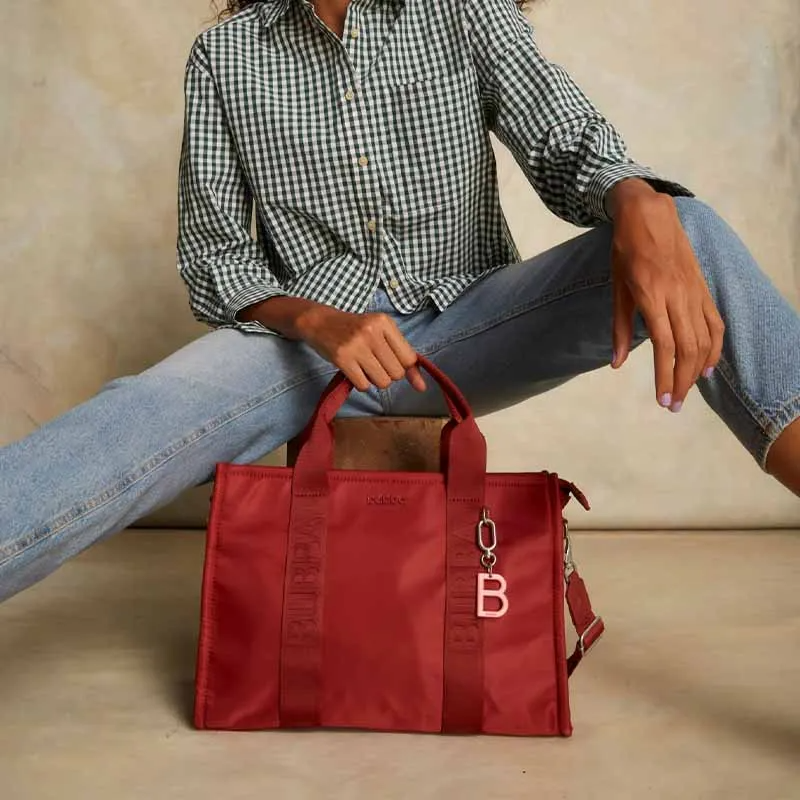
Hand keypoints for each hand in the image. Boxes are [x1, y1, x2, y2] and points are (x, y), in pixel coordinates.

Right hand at [297, 305, 425, 392]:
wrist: (319, 322)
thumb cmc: (354, 329)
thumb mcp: (380, 333)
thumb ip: (403, 357)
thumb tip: (421, 387)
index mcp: (384, 323)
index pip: (409, 358)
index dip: (403, 367)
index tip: (391, 362)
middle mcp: (372, 332)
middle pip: (397, 373)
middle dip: (388, 374)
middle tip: (375, 363)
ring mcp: (356, 345)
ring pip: (382, 382)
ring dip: (375, 380)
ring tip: (365, 367)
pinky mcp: (342, 358)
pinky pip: (363, 385)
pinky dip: (361, 384)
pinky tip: (355, 371)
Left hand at [608, 181, 724, 411]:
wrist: (649, 213)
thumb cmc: (625, 251)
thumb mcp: (616, 288)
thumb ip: (618, 328)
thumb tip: (615, 364)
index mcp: (652, 295)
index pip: (664, 345)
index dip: (664, 375)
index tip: (662, 399)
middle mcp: (677, 295)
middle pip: (688, 348)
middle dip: (682, 381)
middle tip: (673, 405)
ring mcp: (694, 291)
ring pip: (704, 338)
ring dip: (698, 370)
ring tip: (687, 391)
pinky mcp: (703, 288)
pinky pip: (715, 323)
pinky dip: (715, 347)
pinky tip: (709, 367)